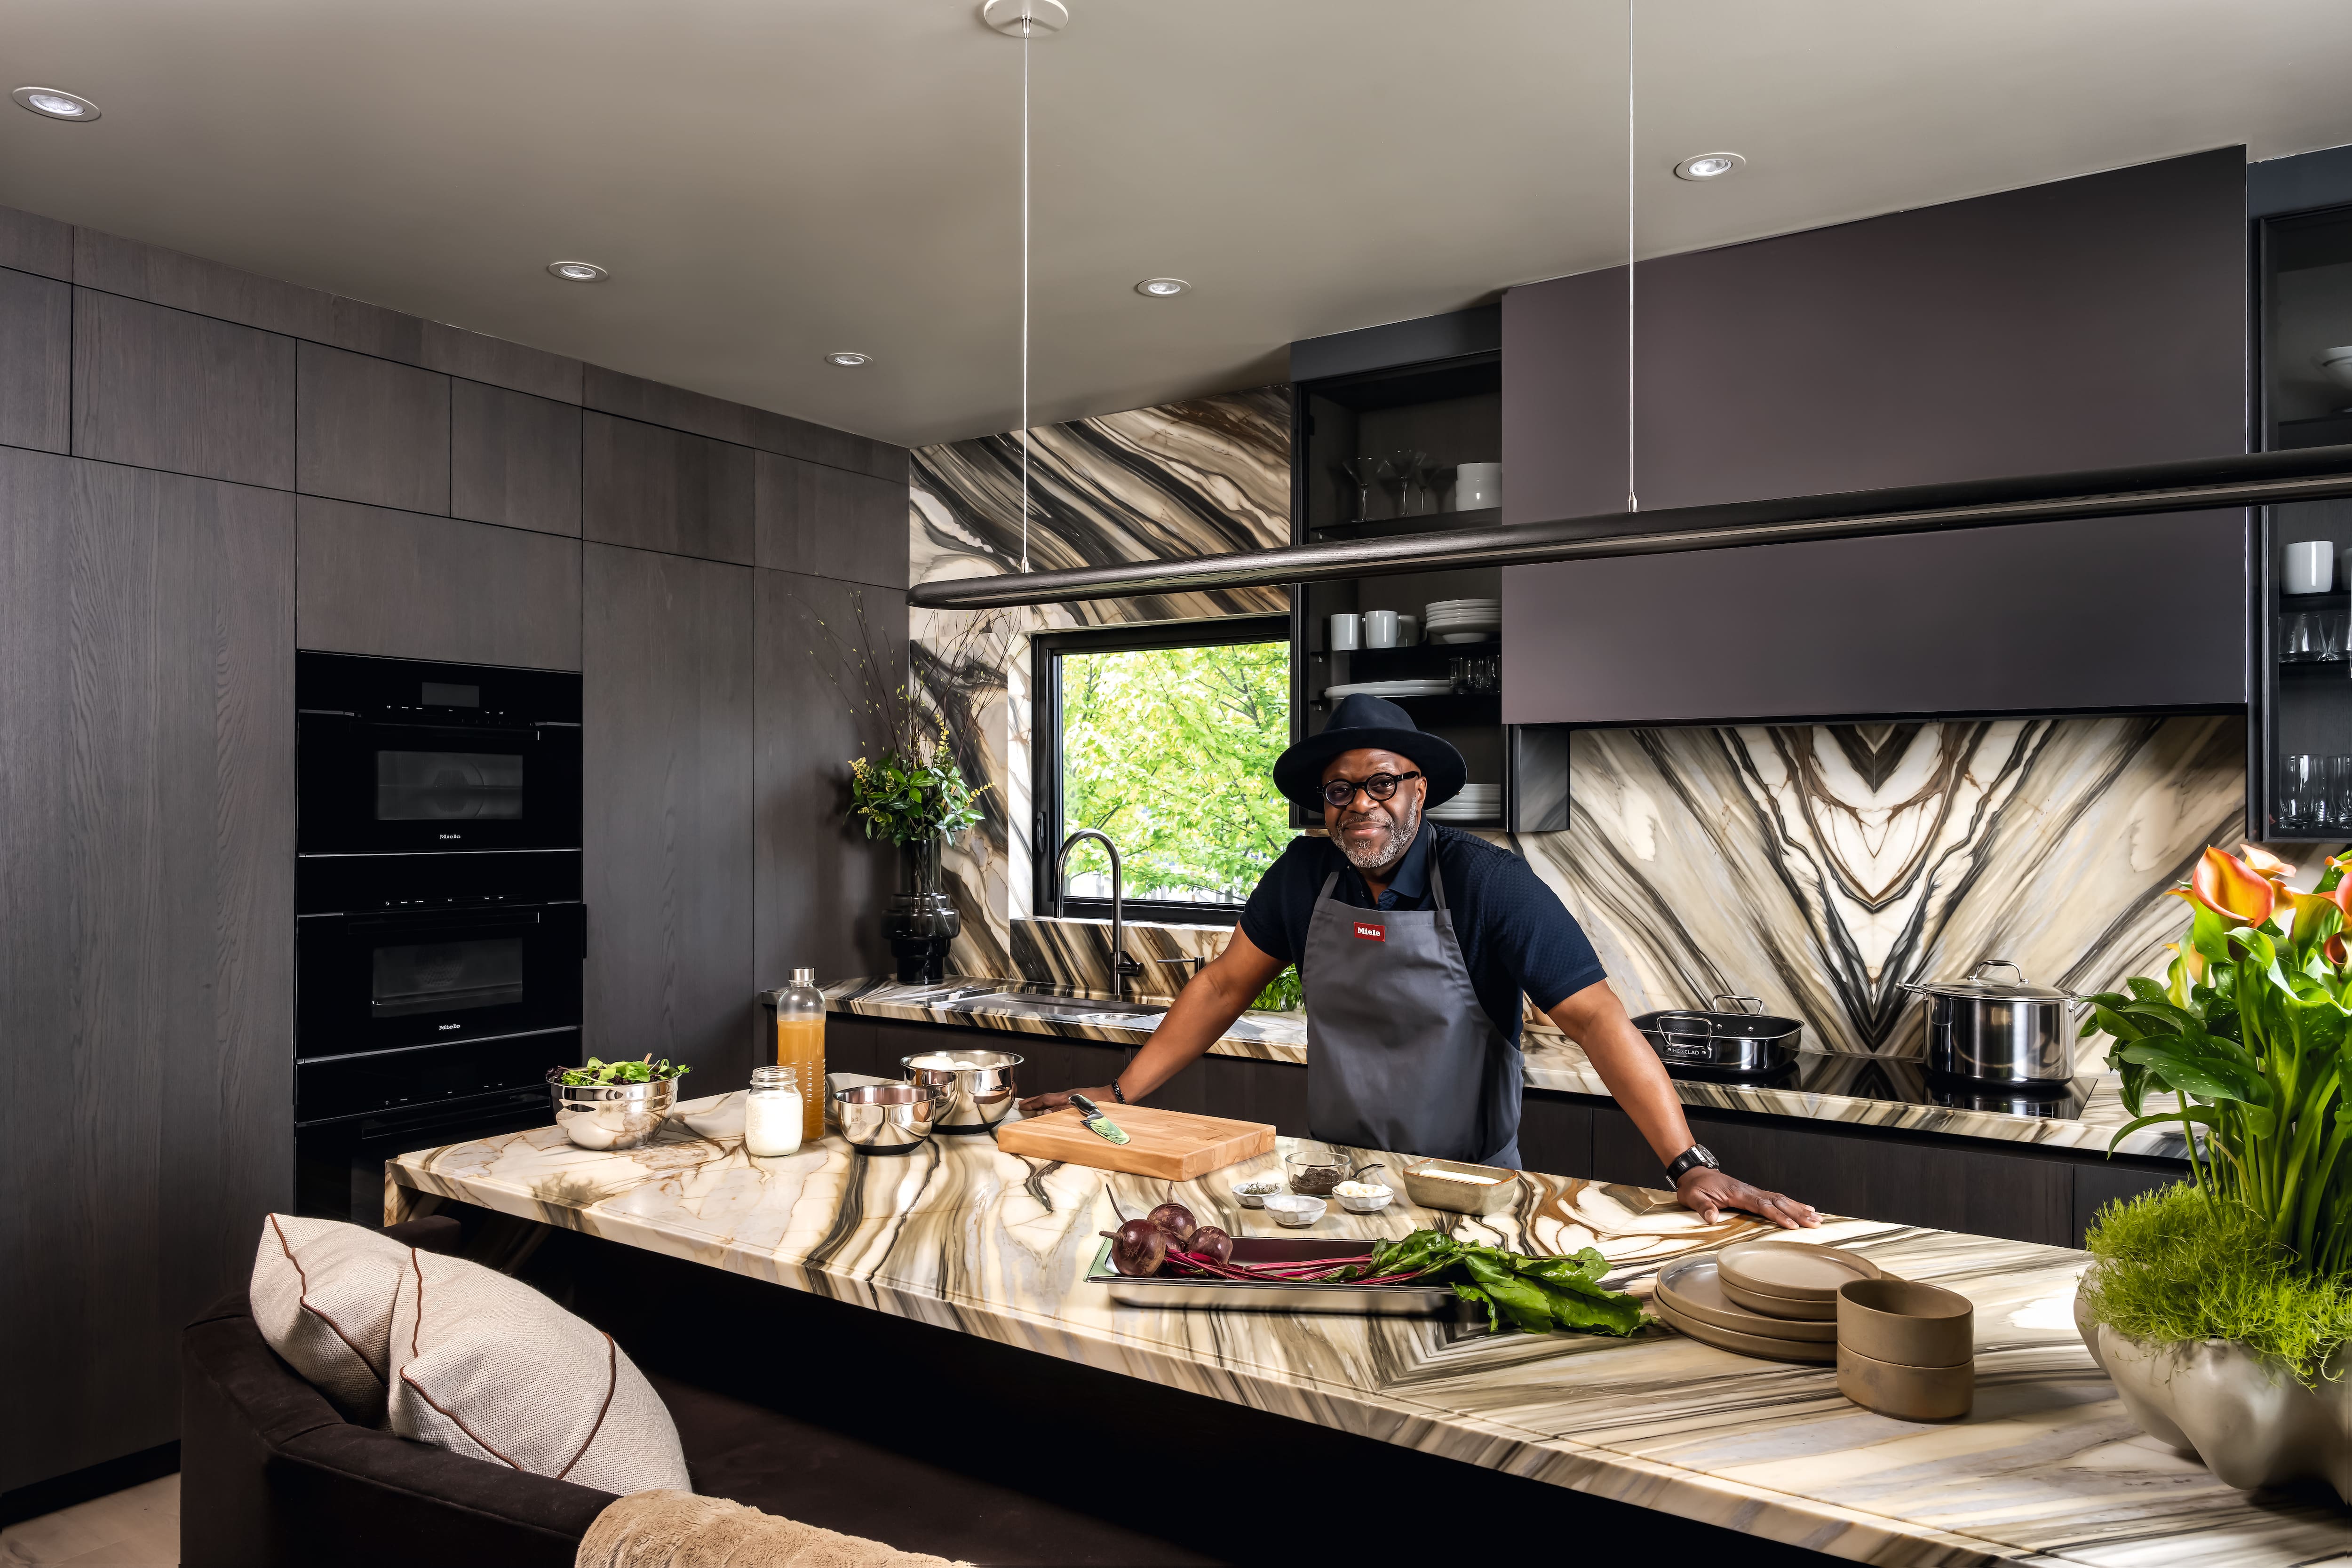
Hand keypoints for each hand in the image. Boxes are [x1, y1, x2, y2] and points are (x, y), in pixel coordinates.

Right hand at [1016, 1086, 1117, 1114]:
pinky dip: (1052, 1105)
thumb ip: (1061, 1111)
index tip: (1022, 1105)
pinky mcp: (1078, 1100)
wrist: (1113, 1096)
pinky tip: (1054, 1109)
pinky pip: (1060, 1102)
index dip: (1032, 1103)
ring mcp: (1073, 1097)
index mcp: (1065, 1097)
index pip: (1044, 1099)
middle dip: (1034, 1101)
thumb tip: (1044, 1112)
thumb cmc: (1099, 1103)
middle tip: (1023, 1104)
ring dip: (1042, 1103)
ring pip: (1053, 1100)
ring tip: (1035, 1106)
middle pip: (1047, 1098)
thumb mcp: (1079, 1108)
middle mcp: (1067, 1096)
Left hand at [1676, 1168, 1819, 1228]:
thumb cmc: (1694, 1187)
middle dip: (1797, 1213)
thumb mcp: (1693, 1197)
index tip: (1792, 1226)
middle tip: (1816, 1223)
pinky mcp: (1753, 1194)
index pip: (1762, 1205)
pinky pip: (1776, 1198)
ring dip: (1799, 1208)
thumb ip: (1703, 1207)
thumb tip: (1712, 1218)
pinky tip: (1804, 1208)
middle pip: (1778, 1201)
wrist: (1694, 1173)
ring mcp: (1752, 1191)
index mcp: (1737, 1192)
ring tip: (1817, 1217)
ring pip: (1780, 1199)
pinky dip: (1792, 1204)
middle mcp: (1749, 1190)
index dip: (1778, 1216)